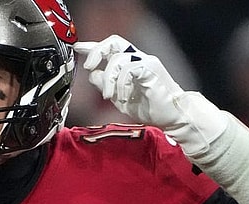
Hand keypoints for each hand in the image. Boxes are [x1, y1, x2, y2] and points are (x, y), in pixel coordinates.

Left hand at [74, 35, 225, 156]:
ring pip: (118, 59)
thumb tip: (93, 74)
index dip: (92, 47)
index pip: (109, 48)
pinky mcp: (151, 69)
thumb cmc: (149, 108)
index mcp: (130, 63)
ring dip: (108, 80)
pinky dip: (121, 85)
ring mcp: (146, 62)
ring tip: (109, 96)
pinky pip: (129, 70)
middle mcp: (138, 58)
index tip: (78, 48)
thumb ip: (106, 85)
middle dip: (97, 52)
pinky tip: (123, 98)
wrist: (171, 117)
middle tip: (89, 66)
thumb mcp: (119, 98)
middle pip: (114, 42)